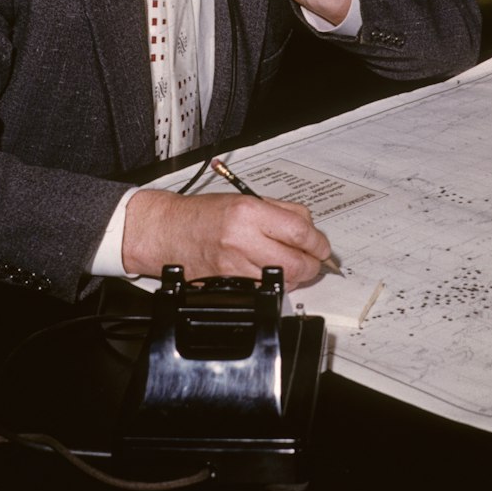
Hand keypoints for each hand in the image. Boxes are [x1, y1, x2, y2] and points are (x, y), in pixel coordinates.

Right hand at [122, 187, 331, 288]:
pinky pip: (265, 291)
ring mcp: (233, 267)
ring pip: (283, 281)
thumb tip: (311, 230)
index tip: (322, 246)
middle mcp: (241, 241)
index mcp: (249, 213)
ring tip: (291, 263)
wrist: (169, 232)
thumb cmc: (204, 214)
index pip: (299, 232)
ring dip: (296, 276)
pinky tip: (271, 272)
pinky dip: (275, 284)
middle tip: (314, 259)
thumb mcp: (247, 199)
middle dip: (312, 264)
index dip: (318, 242)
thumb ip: (283, 212)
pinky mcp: (228, 287)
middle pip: (296, 263)